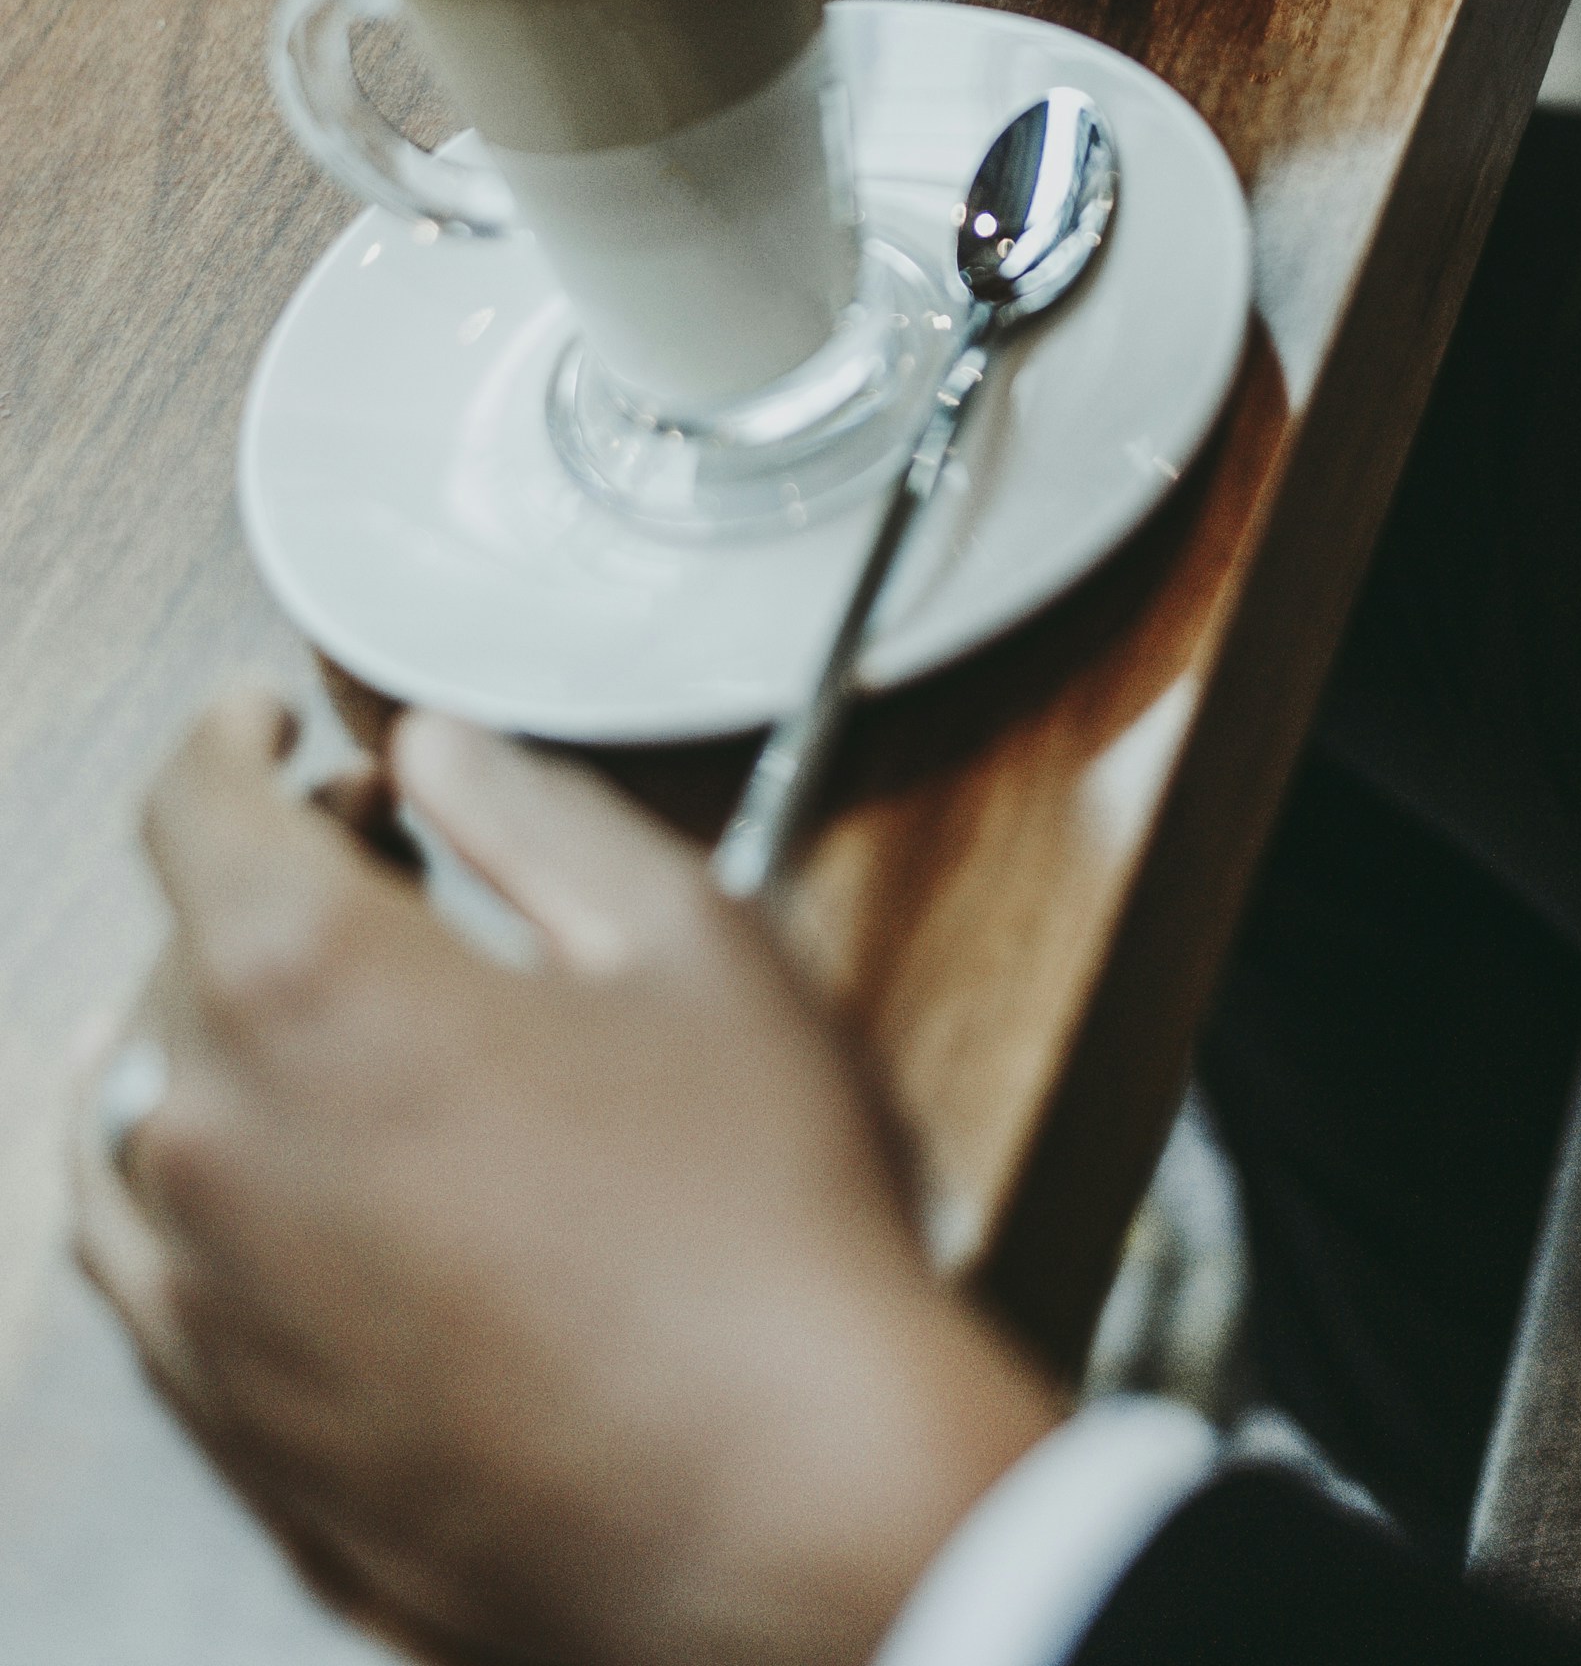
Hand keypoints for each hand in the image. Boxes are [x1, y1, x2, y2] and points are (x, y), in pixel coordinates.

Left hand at [72, 697, 1056, 1665]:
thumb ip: (534, 813)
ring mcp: (204, 1305)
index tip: (264, 727)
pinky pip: (157, 1271)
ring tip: (327, 1014)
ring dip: (218, 1037)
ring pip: (144, 1119)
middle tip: (380, 859)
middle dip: (268, 884)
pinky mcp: (236, 1432)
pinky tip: (302, 1178)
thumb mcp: (685, 940)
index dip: (226, 738)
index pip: (186, 808)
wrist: (784, 1505)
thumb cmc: (753, 1225)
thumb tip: (437, 755)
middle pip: (176, 958)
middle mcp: (209, 1139)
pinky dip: (203, 1187)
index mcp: (305, 987)